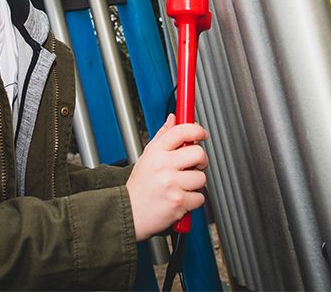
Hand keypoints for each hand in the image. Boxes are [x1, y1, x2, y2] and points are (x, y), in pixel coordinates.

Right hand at [125, 114, 208, 240]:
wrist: (129, 212)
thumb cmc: (139, 185)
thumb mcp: (147, 155)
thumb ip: (163, 136)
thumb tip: (173, 118)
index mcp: (156, 152)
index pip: (181, 131)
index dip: (196, 130)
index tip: (201, 134)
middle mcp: (164, 165)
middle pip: (198, 153)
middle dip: (201, 160)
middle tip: (194, 164)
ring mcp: (171, 184)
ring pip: (201, 177)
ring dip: (195, 183)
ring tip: (181, 185)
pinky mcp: (179, 202)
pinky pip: (200, 197)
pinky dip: (193, 200)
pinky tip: (180, 198)